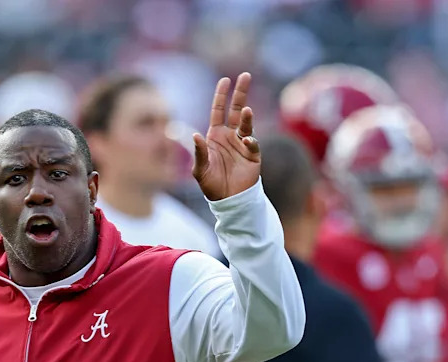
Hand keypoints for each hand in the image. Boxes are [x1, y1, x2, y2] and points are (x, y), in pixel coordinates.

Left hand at [192, 72, 260, 201]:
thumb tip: (195, 135)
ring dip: (246, 117)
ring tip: (246, 111)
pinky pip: (253, 144)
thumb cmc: (212, 185)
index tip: (225, 80)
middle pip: (236, 110)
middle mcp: (230, 136)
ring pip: (246, 124)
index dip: (221, 96)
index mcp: (216, 136)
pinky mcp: (253, 155)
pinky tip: (246, 142)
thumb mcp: (200, 169)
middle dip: (240, 93)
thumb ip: (199, 152)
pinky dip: (250, 142)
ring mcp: (242, 144)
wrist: (228, 200)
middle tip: (245, 75)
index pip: (219, 111)